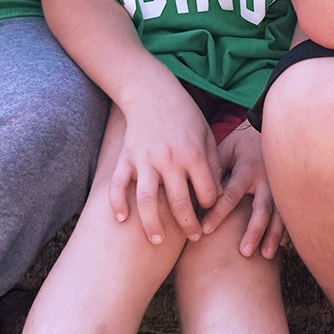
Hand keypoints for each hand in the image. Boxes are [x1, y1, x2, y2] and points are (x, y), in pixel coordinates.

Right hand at [107, 92, 221, 245]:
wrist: (153, 92)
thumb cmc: (185, 115)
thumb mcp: (206, 135)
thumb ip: (212, 164)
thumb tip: (216, 195)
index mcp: (193, 154)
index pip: (206, 192)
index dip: (210, 205)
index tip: (209, 211)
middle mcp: (170, 159)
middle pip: (179, 202)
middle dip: (188, 225)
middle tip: (193, 237)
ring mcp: (145, 160)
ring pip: (148, 200)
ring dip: (153, 224)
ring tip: (158, 240)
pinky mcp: (126, 158)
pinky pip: (118, 185)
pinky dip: (118, 203)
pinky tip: (121, 220)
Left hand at [204, 121, 286, 258]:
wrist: (275, 130)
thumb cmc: (243, 144)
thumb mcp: (227, 149)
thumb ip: (214, 168)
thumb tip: (198, 190)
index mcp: (248, 169)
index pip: (231, 194)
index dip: (218, 212)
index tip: (205, 230)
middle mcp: (267, 180)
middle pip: (262, 209)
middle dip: (254, 231)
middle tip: (244, 252)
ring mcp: (281, 187)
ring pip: (280, 215)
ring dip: (273, 235)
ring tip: (267, 255)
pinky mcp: (289, 192)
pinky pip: (291, 213)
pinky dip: (288, 230)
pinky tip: (284, 247)